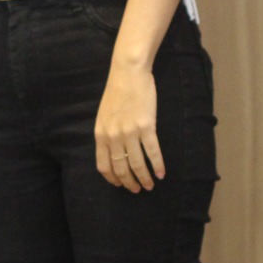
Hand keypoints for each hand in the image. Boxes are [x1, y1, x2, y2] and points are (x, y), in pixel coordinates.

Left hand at [95, 64, 164, 192]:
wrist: (128, 73)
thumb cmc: (117, 92)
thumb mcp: (104, 115)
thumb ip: (107, 134)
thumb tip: (114, 153)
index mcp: (101, 134)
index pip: (104, 166)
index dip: (113, 179)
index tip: (120, 185)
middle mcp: (113, 136)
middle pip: (121, 168)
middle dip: (130, 183)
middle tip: (137, 189)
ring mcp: (130, 132)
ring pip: (137, 164)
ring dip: (144, 178)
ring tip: (150, 185)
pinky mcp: (146, 126)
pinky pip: (153, 152)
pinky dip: (158, 166)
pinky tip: (161, 173)